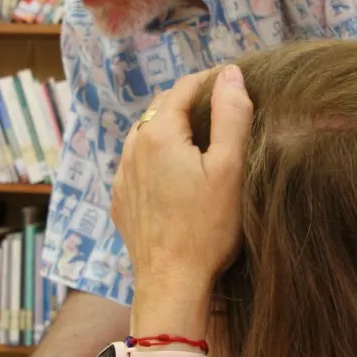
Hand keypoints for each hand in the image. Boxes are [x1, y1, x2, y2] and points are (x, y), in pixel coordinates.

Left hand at [111, 65, 252, 296]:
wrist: (172, 282)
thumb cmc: (207, 228)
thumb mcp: (230, 168)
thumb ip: (231, 115)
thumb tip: (230, 74)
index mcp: (159, 133)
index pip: (184, 87)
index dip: (210, 80)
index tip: (233, 83)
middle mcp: (133, 148)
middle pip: (162, 108)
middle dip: (190, 102)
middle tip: (221, 108)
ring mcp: (123, 175)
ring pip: (147, 135)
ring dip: (171, 129)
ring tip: (200, 138)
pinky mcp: (122, 200)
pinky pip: (137, 164)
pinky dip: (157, 157)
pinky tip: (176, 173)